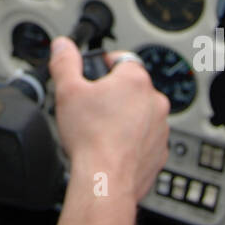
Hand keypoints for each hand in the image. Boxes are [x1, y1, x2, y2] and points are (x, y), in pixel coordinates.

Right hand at [50, 37, 169, 221]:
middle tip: (91, 107)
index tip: (93, 75)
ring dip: (124, 117)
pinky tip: (111, 148)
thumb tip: (63, 45)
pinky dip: (131, 141)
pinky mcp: (159, 152)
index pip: (122, 59)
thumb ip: (65, 62)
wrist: (105, 180)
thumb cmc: (90, 137)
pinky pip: (145, 139)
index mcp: (135, 80)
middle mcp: (154, 101)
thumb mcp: (67, 91)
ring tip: (100, 130)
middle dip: (113, 94)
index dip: (104, 64)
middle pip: (131, 88)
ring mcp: (160, 128)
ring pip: (140, 114)